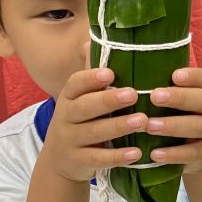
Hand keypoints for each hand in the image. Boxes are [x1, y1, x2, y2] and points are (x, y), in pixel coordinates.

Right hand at [41, 68, 145, 182]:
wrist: (59, 161)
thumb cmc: (80, 122)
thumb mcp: (80, 100)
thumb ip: (90, 77)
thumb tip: (92, 40)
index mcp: (69, 97)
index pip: (75, 84)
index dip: (90, 78)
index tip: (110, 73)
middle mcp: (65, 117)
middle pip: (85, 107)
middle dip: (108, 100)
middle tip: (133, 94)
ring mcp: (70, 140)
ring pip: (94, 132)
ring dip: (119, 126)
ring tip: (142, 121)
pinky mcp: (78, 161)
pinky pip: (98, 159)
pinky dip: (117, 156)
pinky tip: (137, 153)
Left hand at [144, 69, 201, 173]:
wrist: (198, 150)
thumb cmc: (177, 117)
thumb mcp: (173, 102)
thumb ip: (157, 89)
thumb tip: (116, 75)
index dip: (191, 76)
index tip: (174, 75)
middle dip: (179, 98)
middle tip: (154, 97)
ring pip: (199, 126)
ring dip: (173, 125)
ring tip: (149, 126)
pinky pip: (193, 153)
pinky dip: (174, 154)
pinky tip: (155, 154)